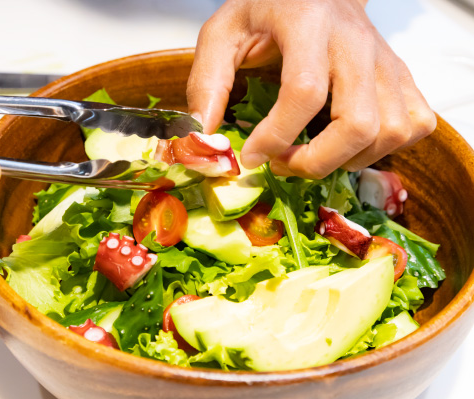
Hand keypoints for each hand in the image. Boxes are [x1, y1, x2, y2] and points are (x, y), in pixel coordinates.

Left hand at [187, 0, 436, 177]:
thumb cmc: (269, 10)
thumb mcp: (224, 33)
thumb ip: (208, 81)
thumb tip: (203, 135)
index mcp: (309, 23)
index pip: (303, 91)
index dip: (276, 136)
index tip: (250, 156)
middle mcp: (357, 42)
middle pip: (357, 123)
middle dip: (316, 161)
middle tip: (283, 163)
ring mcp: (386, 61)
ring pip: (389, 132)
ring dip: (346, 160)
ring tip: (311, 154)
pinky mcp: (403, 77)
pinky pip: (414, 125)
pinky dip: (383, 148)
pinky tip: (349, 143)